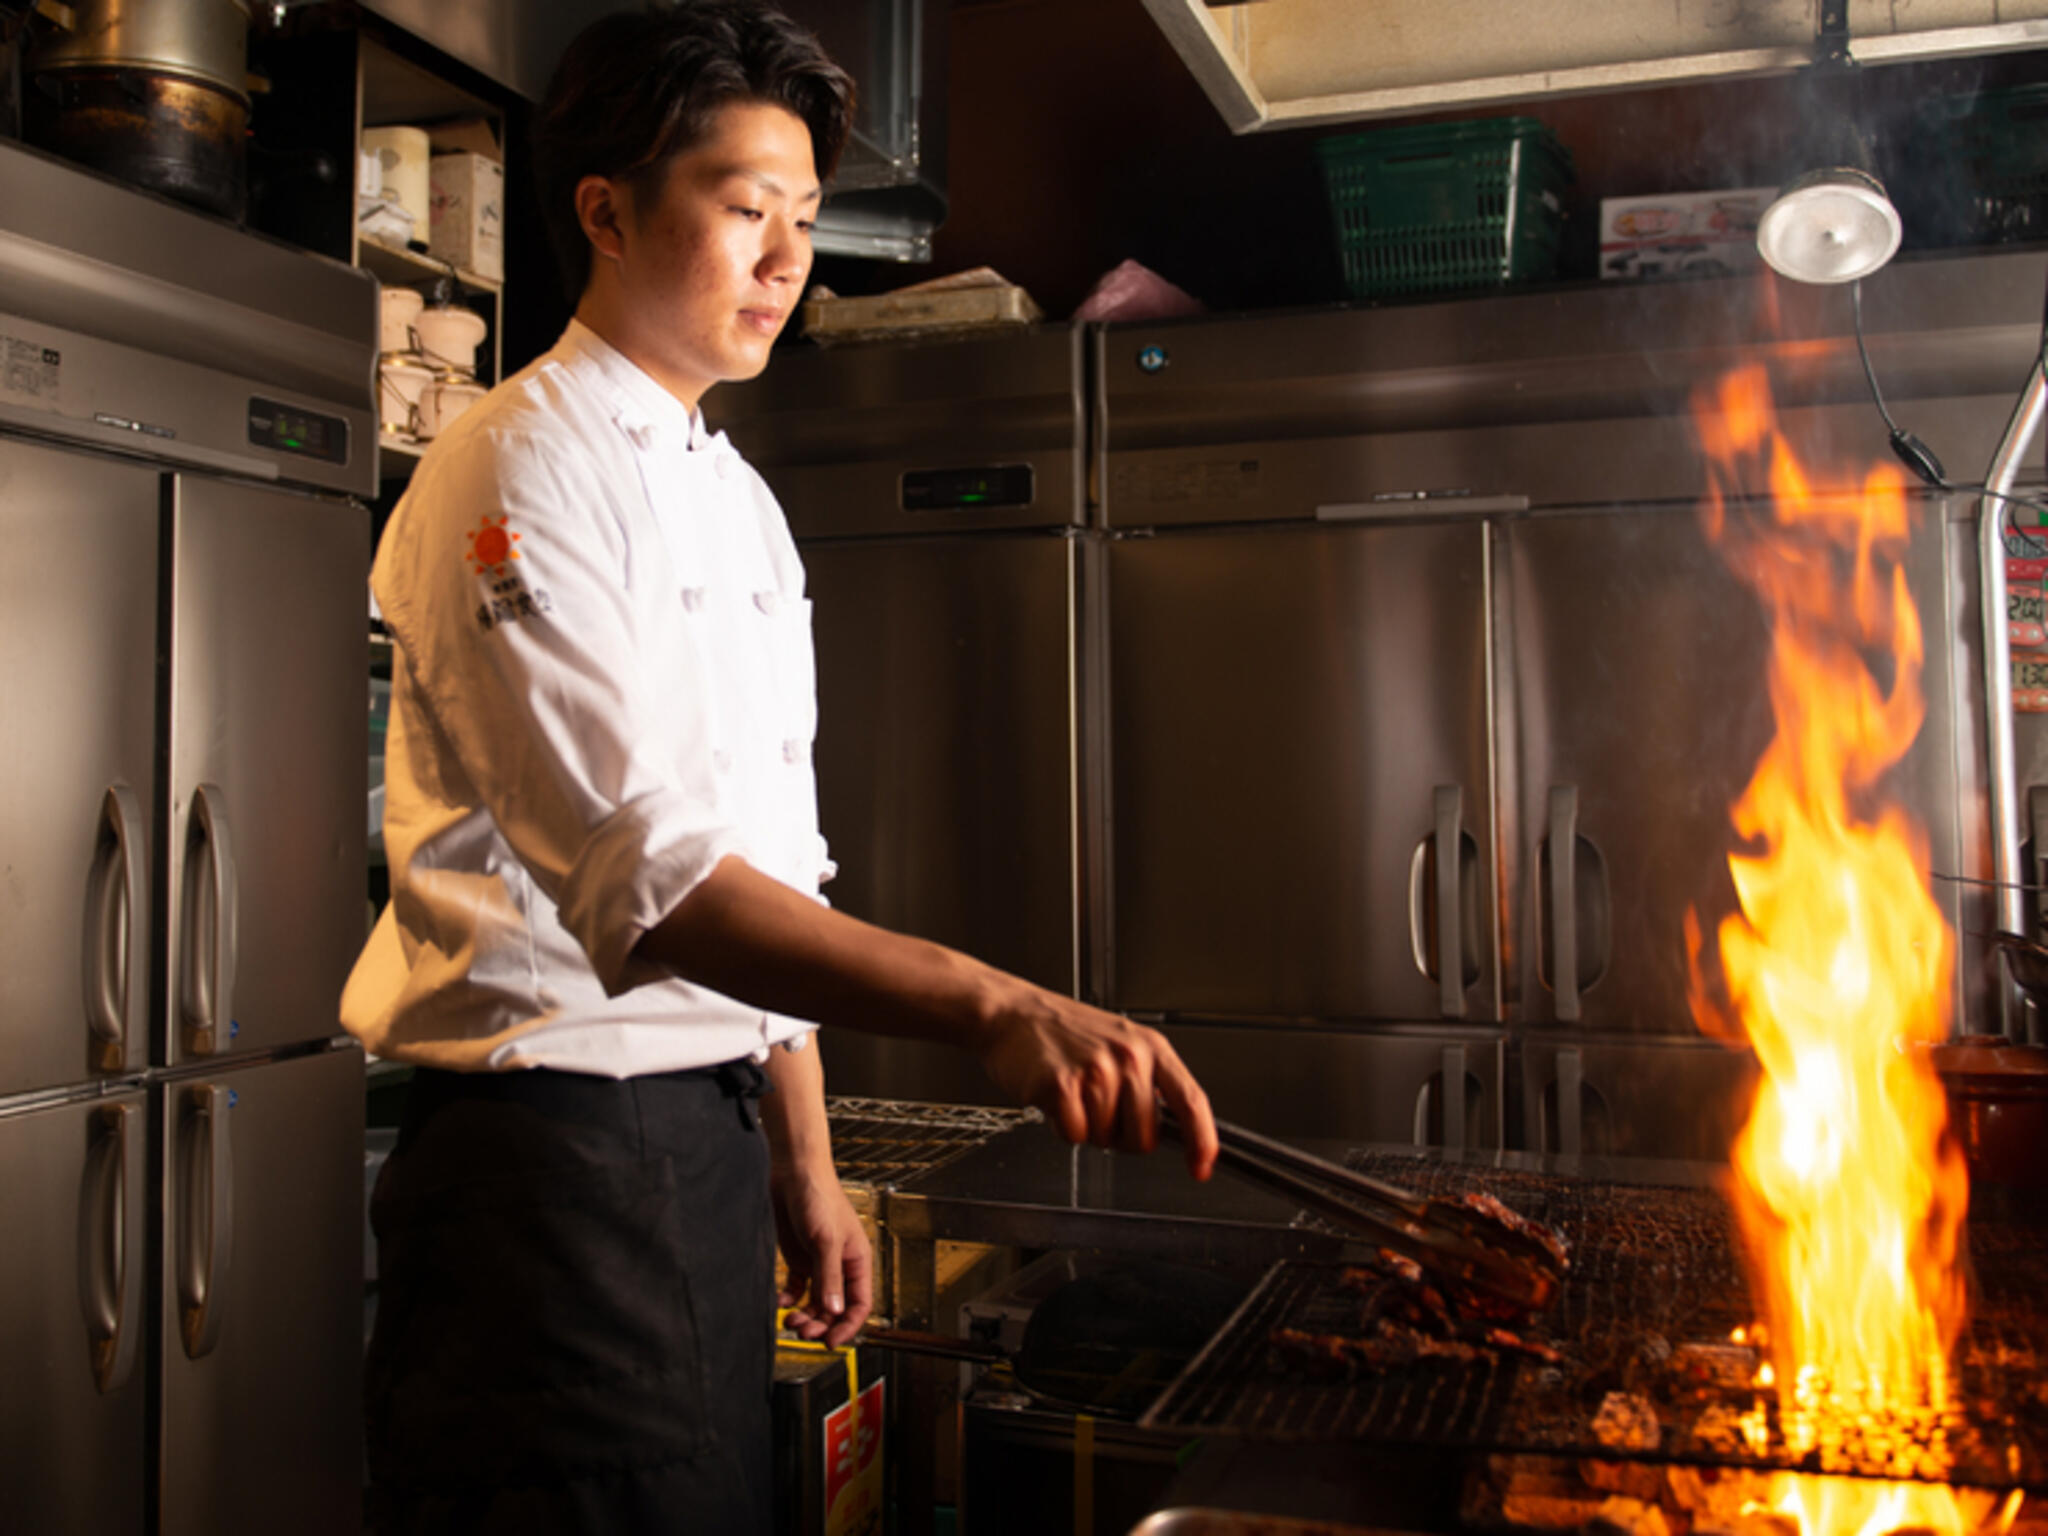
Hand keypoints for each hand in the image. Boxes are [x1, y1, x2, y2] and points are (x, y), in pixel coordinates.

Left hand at [772, 1162, 872, 1348]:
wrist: (792, 1171)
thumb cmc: (818, 1196)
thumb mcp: (826, 1240)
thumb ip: (829, 1277)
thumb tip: (833, 1312)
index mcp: (856, 1260)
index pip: (859, 1304)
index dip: (847, 1326)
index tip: (830, 1343)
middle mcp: (839, 1264)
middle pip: (835, 1308)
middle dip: (820, 1324)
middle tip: (802, 1332)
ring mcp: (818, 1262)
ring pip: (815, 1302)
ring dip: (804, 1316)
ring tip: (789, 1321)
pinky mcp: (799, 1257)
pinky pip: (798, 1288)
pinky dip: (789, 1299)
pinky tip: (781, 1301)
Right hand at [974, 984, 1217, 1180]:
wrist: (1011, 1014)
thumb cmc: (1063, 1032)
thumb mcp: (1120, 1044)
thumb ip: (1147, 1083)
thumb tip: (1171, 1130)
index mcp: (1150, 1047)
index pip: (1190, 1100)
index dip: (1202, 1140)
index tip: (1201, 1167)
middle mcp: (1129, 1057)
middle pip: (1145, 1136)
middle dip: (1121, 1137)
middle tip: (1097, 1109)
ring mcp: (1096, 1070)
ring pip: (1106, 1139)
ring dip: (1087, 1128)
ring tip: (1072, 1093)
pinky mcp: (1062, 1085)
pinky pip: (1075, 1136)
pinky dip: (1062, 1128)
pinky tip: (1054, 1098)